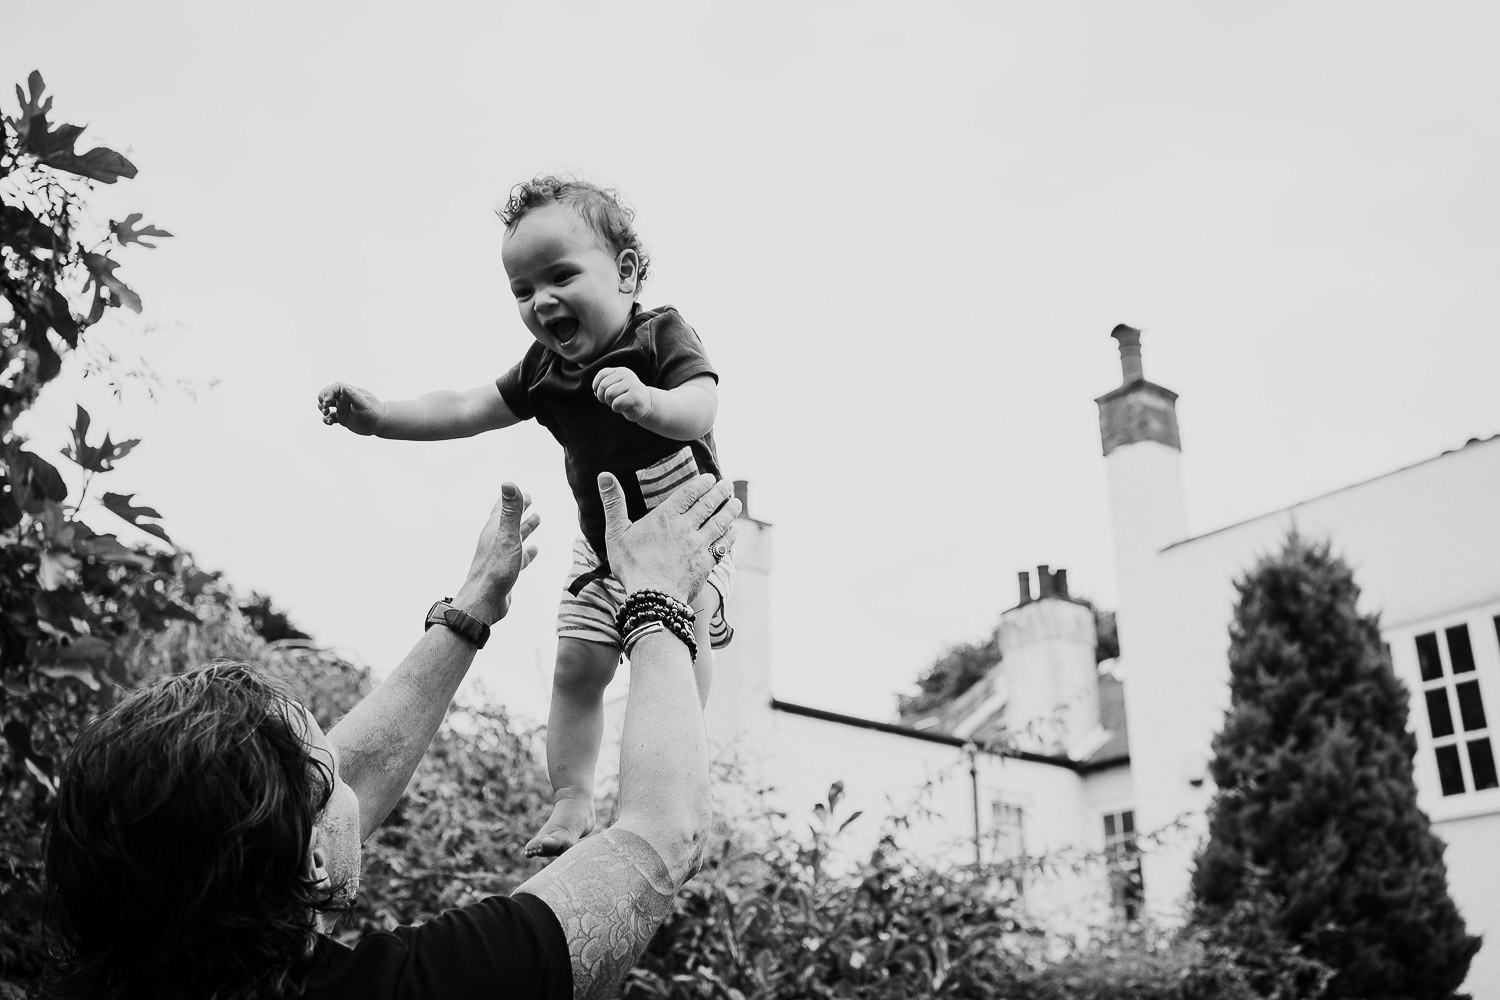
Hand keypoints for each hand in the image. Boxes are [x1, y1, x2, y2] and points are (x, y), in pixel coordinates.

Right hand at [317, 382, 386, 435]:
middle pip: (328, 394)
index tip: (326, 400)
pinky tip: (329, 422)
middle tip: (324, 407)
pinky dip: (326, 419)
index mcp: (350, 392)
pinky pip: (330, 417)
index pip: (336, 387)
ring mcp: (342, 408)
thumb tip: (344, 387)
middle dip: (322, 399)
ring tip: (326, 413)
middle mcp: (345, 399)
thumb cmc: (375, 411)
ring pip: (327, 406)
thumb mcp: (365, 404)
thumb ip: (354, 396)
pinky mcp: (342, 418)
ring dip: (322, 408)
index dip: (328, 392)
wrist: (380, 423)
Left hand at [454, 483, 539, 622]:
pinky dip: (528, 551)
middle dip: (520, 510)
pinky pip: (519, 557)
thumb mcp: (507, 537)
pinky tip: (535, 551)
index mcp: (494, 530)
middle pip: (509, 521)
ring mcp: (500, 557)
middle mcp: (495, 541)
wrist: (484, 602)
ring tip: (537, 520)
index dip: (513, 498)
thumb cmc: (495, 570)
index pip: (502, 508)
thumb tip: (509, 483)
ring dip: (526, 528)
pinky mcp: (506, 572)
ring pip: (515, 538)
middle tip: (531, 500)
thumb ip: (510, 511)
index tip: (522, 490)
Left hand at [593, 367, 653, 422]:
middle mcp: (627, 374)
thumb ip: (605, 384)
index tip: (601, 395)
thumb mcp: (616, 386)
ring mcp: (632, 384)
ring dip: (610, 402)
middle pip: (603, 385)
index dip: (596, 386)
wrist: (647, 405)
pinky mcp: (635, 396)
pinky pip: (616, 403)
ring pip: (609, 393)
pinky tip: (623, 407)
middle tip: (610, 401)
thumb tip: (595, 389)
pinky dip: (616, 408)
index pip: (602, 374)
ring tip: (617, 403)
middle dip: (602, 397)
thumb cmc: (627, 397)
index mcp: (620, 371)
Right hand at [599, 472, 738, 600]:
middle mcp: (686, 528)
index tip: (710, 478)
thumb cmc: (631, 565)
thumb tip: (604, 475)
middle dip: (720, 492)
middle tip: (727, 485)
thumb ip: (614, 504)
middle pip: (708, 505)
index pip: (688, 493)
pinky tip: (733, 531)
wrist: (653, 597)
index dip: (701, 484)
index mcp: (665, 517)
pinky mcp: (706, 563)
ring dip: (729, 511)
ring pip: (719, 523)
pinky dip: (730, 536)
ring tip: (736, 503)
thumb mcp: (616, 533)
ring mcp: (699, 546)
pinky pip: (723, 545)